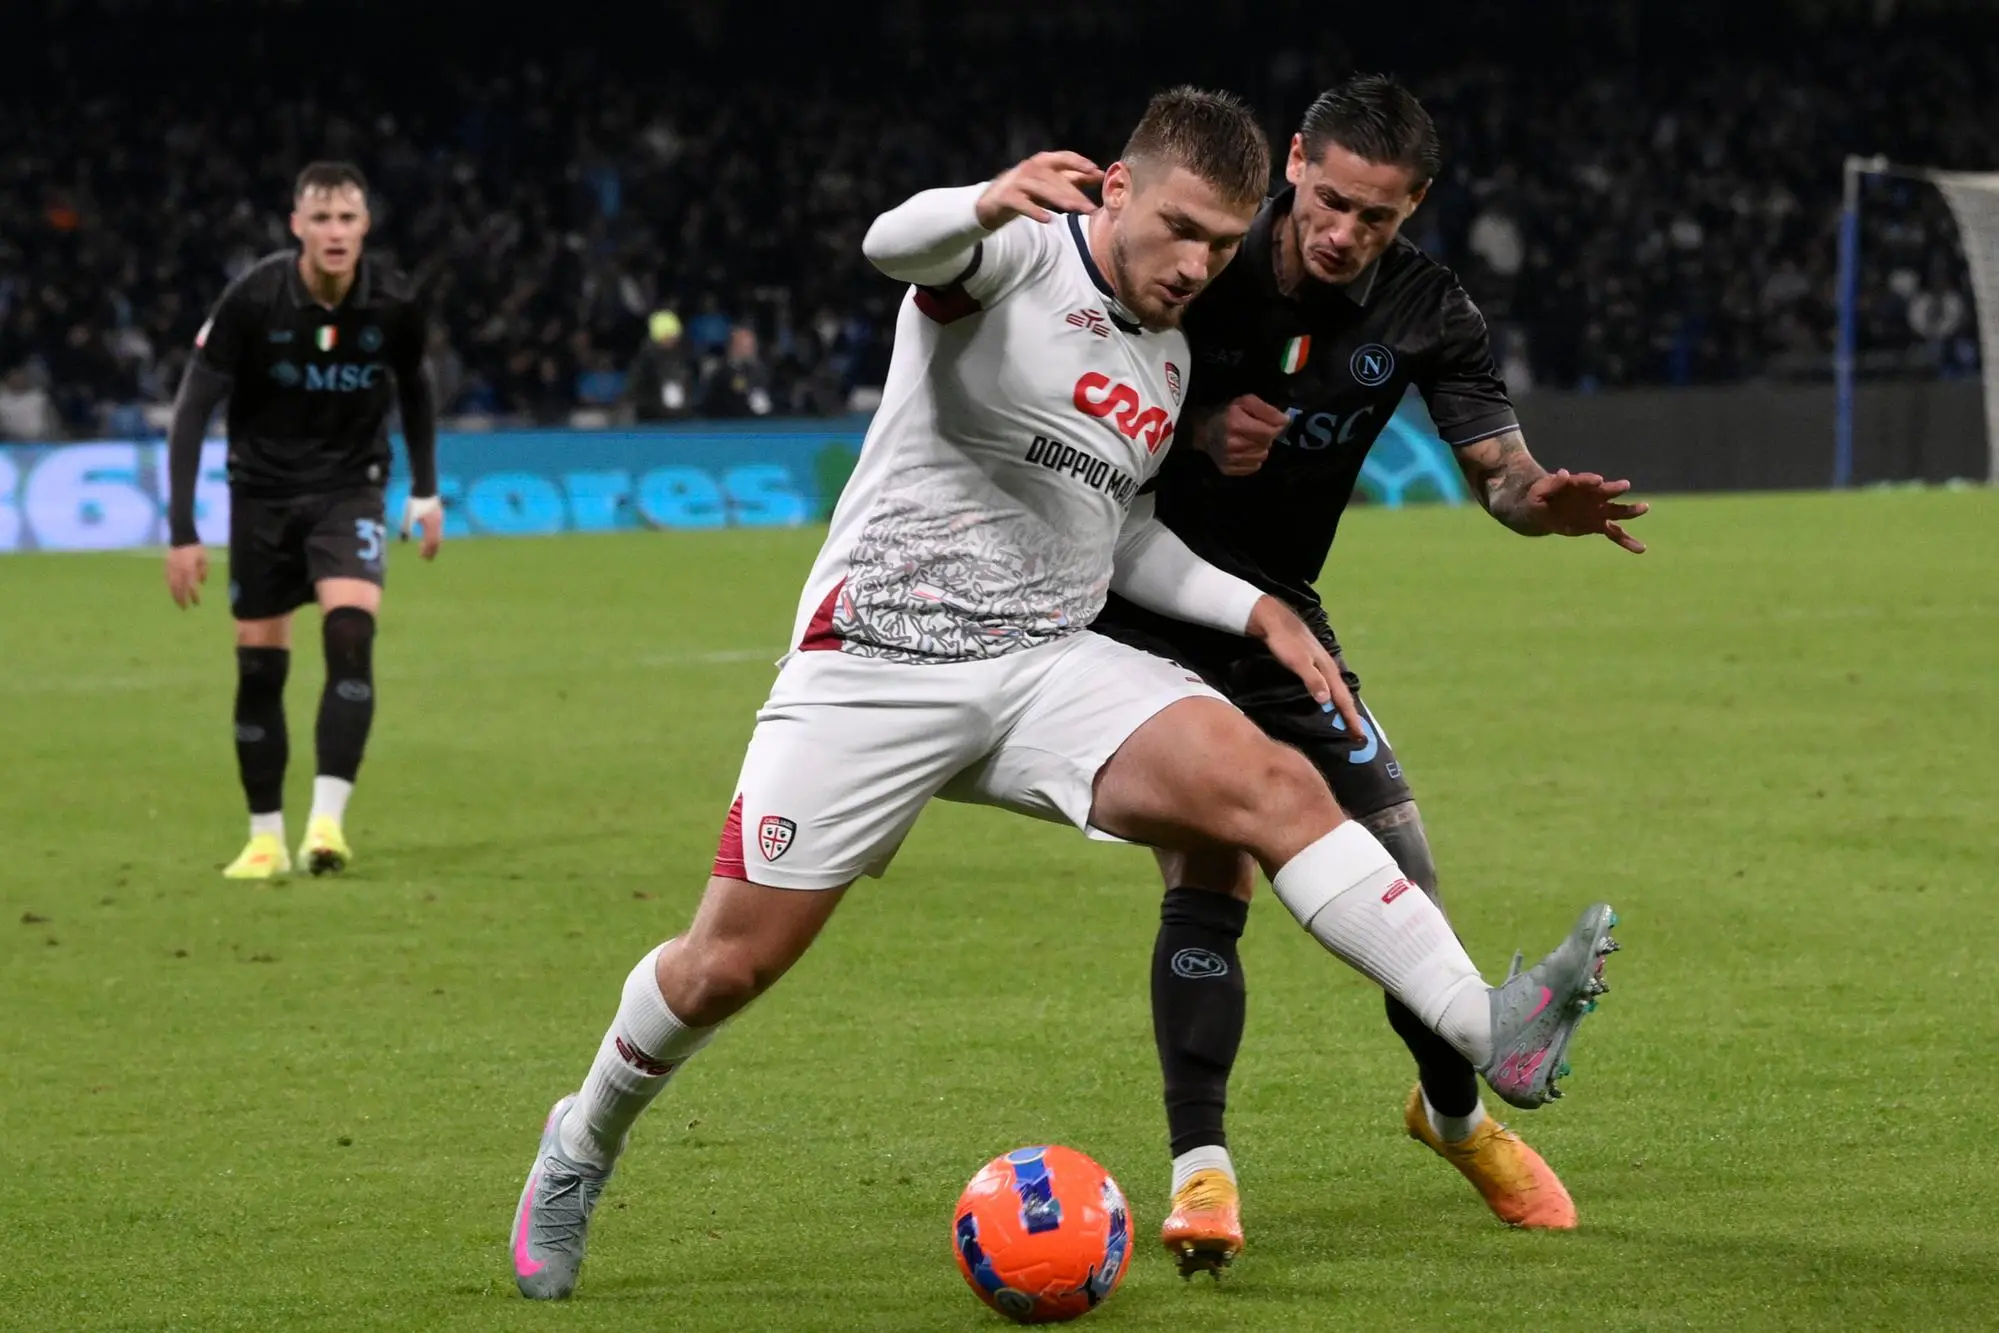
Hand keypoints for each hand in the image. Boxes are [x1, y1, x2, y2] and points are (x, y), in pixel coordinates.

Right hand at [165, 544, 207, 608]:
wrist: (182, 537)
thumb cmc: (196, 548)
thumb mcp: (204, 558)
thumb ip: (204, 571)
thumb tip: (201, 582)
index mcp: (189, 569)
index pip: (191, 587)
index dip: (193, 596)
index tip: (196, 603)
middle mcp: (179, 571)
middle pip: (179, 589)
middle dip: (182, 599)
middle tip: (185, 608)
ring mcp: (171, 569)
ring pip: (171, 586)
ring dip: (175, 596)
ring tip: (178, 603)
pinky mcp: (166, 566)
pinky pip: (167, 580)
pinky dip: (170, 588)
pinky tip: (172, 593)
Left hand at [401, 494, 443, 560]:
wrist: (425, 489)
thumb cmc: (416, 502)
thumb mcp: (409, 515)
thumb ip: (407, 528)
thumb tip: (404, 539)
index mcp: (431, 525)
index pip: (431, 542)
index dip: (427, 551)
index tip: (421, 556)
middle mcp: (438, 524)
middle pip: (438, 542)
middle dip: (432, 551)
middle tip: (426, 559)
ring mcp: (440, 521)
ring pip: (439, 537)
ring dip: (434, 545)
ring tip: (427, 550)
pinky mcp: (439, 517)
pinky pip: (439, 532)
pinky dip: (434, 538)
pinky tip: (428, 538)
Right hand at [975, 152, 1102, 227]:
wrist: (992, 203)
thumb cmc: (1026, 191)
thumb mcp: (1049, 183)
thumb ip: (1072, 178)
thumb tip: (1098, 174)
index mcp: (1042, 162)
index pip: (1064, 158)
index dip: (1080, 163)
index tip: (1096, 172)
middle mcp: (1030, 168)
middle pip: (1056, 178)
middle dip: (1074, 193)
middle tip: (1090, 207)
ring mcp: (1017, 181)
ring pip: (1042, 189)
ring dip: (1059, 199)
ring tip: (1074, 209)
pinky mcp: (1007, 197)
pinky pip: (1023, 204)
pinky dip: (1035, 211)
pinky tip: (1047, 219)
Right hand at [1198, 394, 1290, 475]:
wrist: (1204, 430)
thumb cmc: (1227, 413)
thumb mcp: (1246, 402)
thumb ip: (1267, 410)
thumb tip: (1285, 421)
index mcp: (1236, 424)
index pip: (1269, 432)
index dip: (1275, 428)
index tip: (1272, 424)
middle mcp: (1232, 444)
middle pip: (1266, 445)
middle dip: (1266, 437)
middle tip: (1256, 431)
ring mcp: (1229, 459)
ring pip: (1261, 457)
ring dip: (1260, 448)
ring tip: (1249, 440)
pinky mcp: (1228, 469)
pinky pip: (1253, 467)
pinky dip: (1253, 459)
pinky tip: (1244, 451)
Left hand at [1245, 596, 1365, 740]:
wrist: (1274, 620)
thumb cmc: (1284, 642)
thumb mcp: (1297, 662)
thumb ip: (1312, 680)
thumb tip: (1327, 701)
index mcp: (1328, 669)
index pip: (1343, 699)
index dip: (1351, 719)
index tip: (1360, 737)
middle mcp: (1329, 668)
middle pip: (1344, 696)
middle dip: (1351, 716)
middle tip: (1359, 737)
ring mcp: (1322, 664)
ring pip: (1338, 690)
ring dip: (1344, 707)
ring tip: (1348, 722)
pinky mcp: (1314, 663)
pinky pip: (1330, 684)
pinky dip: (1334, 696)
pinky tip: (1330, 700)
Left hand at [1525, 469, 1649, 551]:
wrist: (1543, 511)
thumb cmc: (1541, 497)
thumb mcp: (1540, 491)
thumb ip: (1553, 484)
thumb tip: (1564, 473)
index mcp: (1578, 484)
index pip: (1586, 480)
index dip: (1591, 480)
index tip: (1598, 480)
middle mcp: (1593, 496)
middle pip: (1607, 492)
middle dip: (1615, 489)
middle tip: (1625, 485)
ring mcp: (1598, 511)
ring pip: (1618, 511)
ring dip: (1631, 510)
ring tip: (1645, 507)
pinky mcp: (1598, 525)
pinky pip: (1615, 534)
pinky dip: (1627, 541)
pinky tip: (1641, 549)